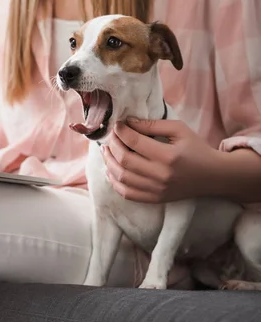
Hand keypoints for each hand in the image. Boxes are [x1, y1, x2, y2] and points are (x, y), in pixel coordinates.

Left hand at [103, 118, 219, 202]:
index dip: (121, 131)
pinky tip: (111, 170)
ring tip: (107, 150)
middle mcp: (160, 175)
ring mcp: (157, 190)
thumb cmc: (197, 148)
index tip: (118, 124)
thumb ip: (153, 124)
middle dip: (113, 145)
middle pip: (125, 160)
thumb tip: (128, 122)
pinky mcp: (155, 199)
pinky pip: (127, 193)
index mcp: (168, 156)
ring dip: (109, 162)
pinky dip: (115, 182)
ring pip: (122, 178)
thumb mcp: (179, 129)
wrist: (213, 176)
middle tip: (111, 136)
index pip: (135, 142)